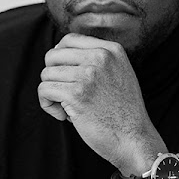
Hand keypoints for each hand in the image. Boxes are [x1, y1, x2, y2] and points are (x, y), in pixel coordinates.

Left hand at [38, 33, 166, 175]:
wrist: (134, 139)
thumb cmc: (124, 112)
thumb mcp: (119, 73)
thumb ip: (98, 60)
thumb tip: (60, 53)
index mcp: (111, 50)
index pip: (69, 40)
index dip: (59, 58)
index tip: (64, 76)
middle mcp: (101, 57)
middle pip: (53, 55)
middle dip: (53, 76)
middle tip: (64, 94)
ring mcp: (89, 74)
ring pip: (46, 74)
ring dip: (51, 93)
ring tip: (66, 108)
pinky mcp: (76, 93)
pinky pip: (44, 90)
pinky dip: (48, 105)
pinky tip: (63, 115)